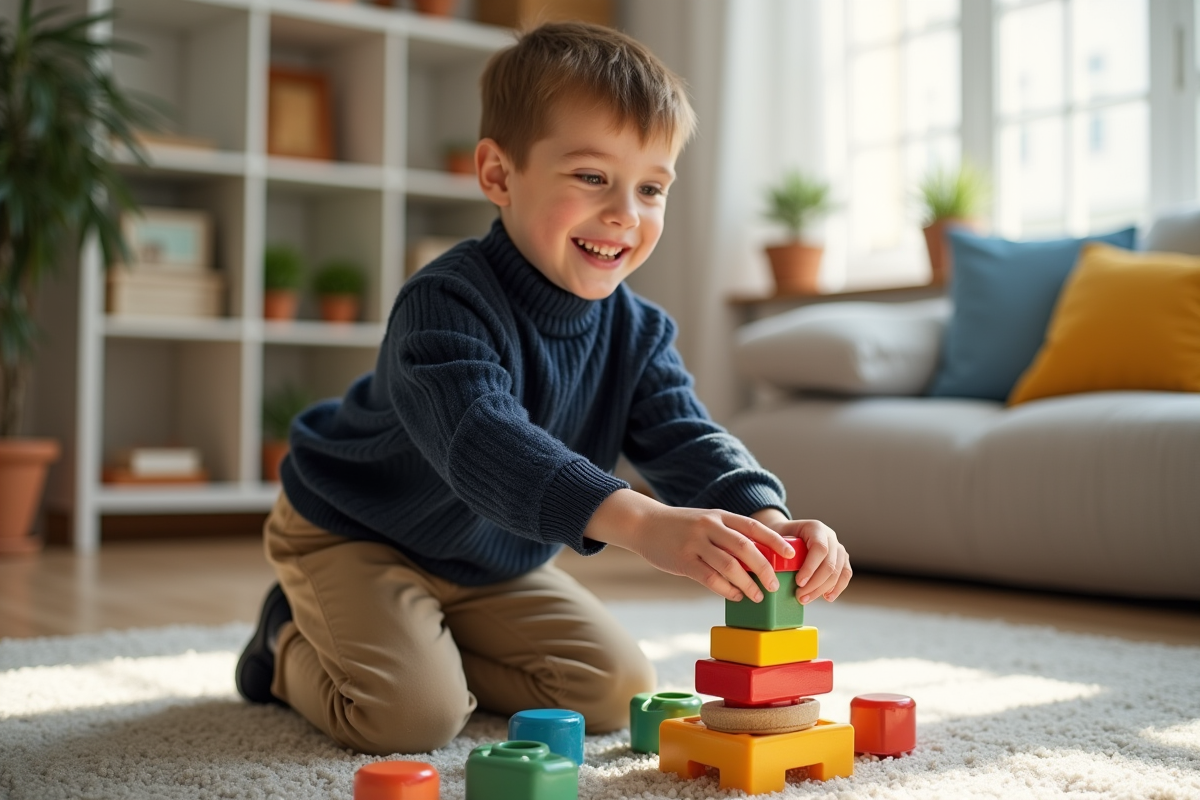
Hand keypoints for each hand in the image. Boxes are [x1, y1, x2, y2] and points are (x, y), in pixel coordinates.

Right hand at [585, 489, 797, 602]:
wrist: (645, 525)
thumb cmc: (681, 527)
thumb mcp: (707, 521)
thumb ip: (728, 535)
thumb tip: (758, 558)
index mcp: (720, 516)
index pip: (754, 527)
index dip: (774, 541)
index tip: (791, 555)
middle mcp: (710, 526)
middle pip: (745, 548)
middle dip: (764, 568)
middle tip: (774, 584)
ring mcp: (695, 543)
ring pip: (729, 566)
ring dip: (747, 584)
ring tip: (757, 596)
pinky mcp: (683, 561)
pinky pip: (710, 578)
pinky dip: (726, 589)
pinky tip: (735, 595)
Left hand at [753, 511, 851, 603]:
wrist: (786, 533)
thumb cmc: (778, 537)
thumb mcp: (775, 538)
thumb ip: (777, 551)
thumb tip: (772, 574)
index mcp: (816, 528)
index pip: (819, 549)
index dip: (811, 567)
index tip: (798, 582)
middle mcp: (830, 536)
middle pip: (830, 563)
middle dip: (815, 584)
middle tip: (799, 596)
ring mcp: (838, 547)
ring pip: (838, 571)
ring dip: (823, 589)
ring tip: (806, 599)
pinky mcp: (841, 559)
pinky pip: (845, 574)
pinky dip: (837, 587)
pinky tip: (827, 597)